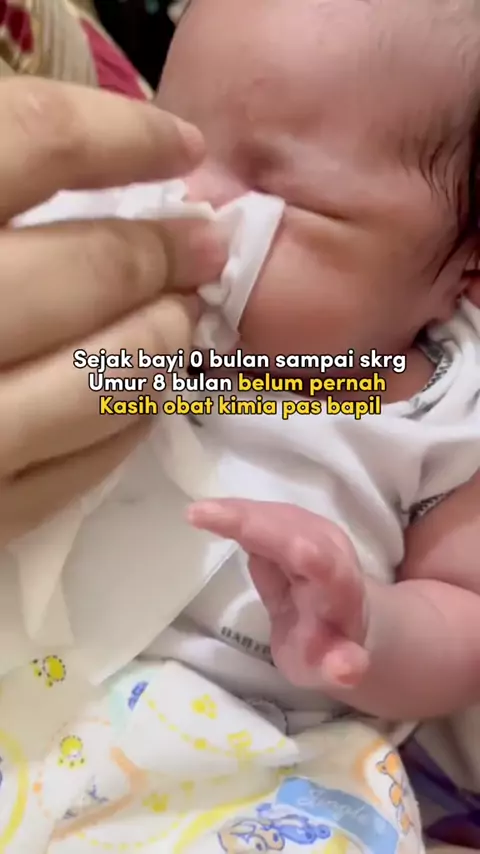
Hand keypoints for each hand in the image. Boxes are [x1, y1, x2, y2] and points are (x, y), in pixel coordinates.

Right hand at [0, 77, 225, 543]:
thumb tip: (88, 161)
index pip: (32, 142)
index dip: (122, 135)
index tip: (179, 143)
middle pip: (90, 268)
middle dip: (163, 253)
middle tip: (198, 249)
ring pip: (106, 375)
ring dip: (164, 340)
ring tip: (182, 319)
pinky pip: (86, 462)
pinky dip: (131, 419)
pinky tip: (140, 392)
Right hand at [188, 499, 369, 691]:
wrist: (338, 622)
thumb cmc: (328, 650)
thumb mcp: (331, 669)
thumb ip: (339, 667)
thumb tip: (346, 669)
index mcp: (339, 588)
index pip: (318, 560)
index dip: (289, 545)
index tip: (256, 536)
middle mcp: (330, 551)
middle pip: (291, 528)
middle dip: (250, 520)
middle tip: (199, 515)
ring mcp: (312, 532)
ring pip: (274, 515)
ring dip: (237, 511)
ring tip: (198, 513)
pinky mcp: (293, 525)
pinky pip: (262, 514)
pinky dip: (234, 512)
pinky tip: (206, 512)